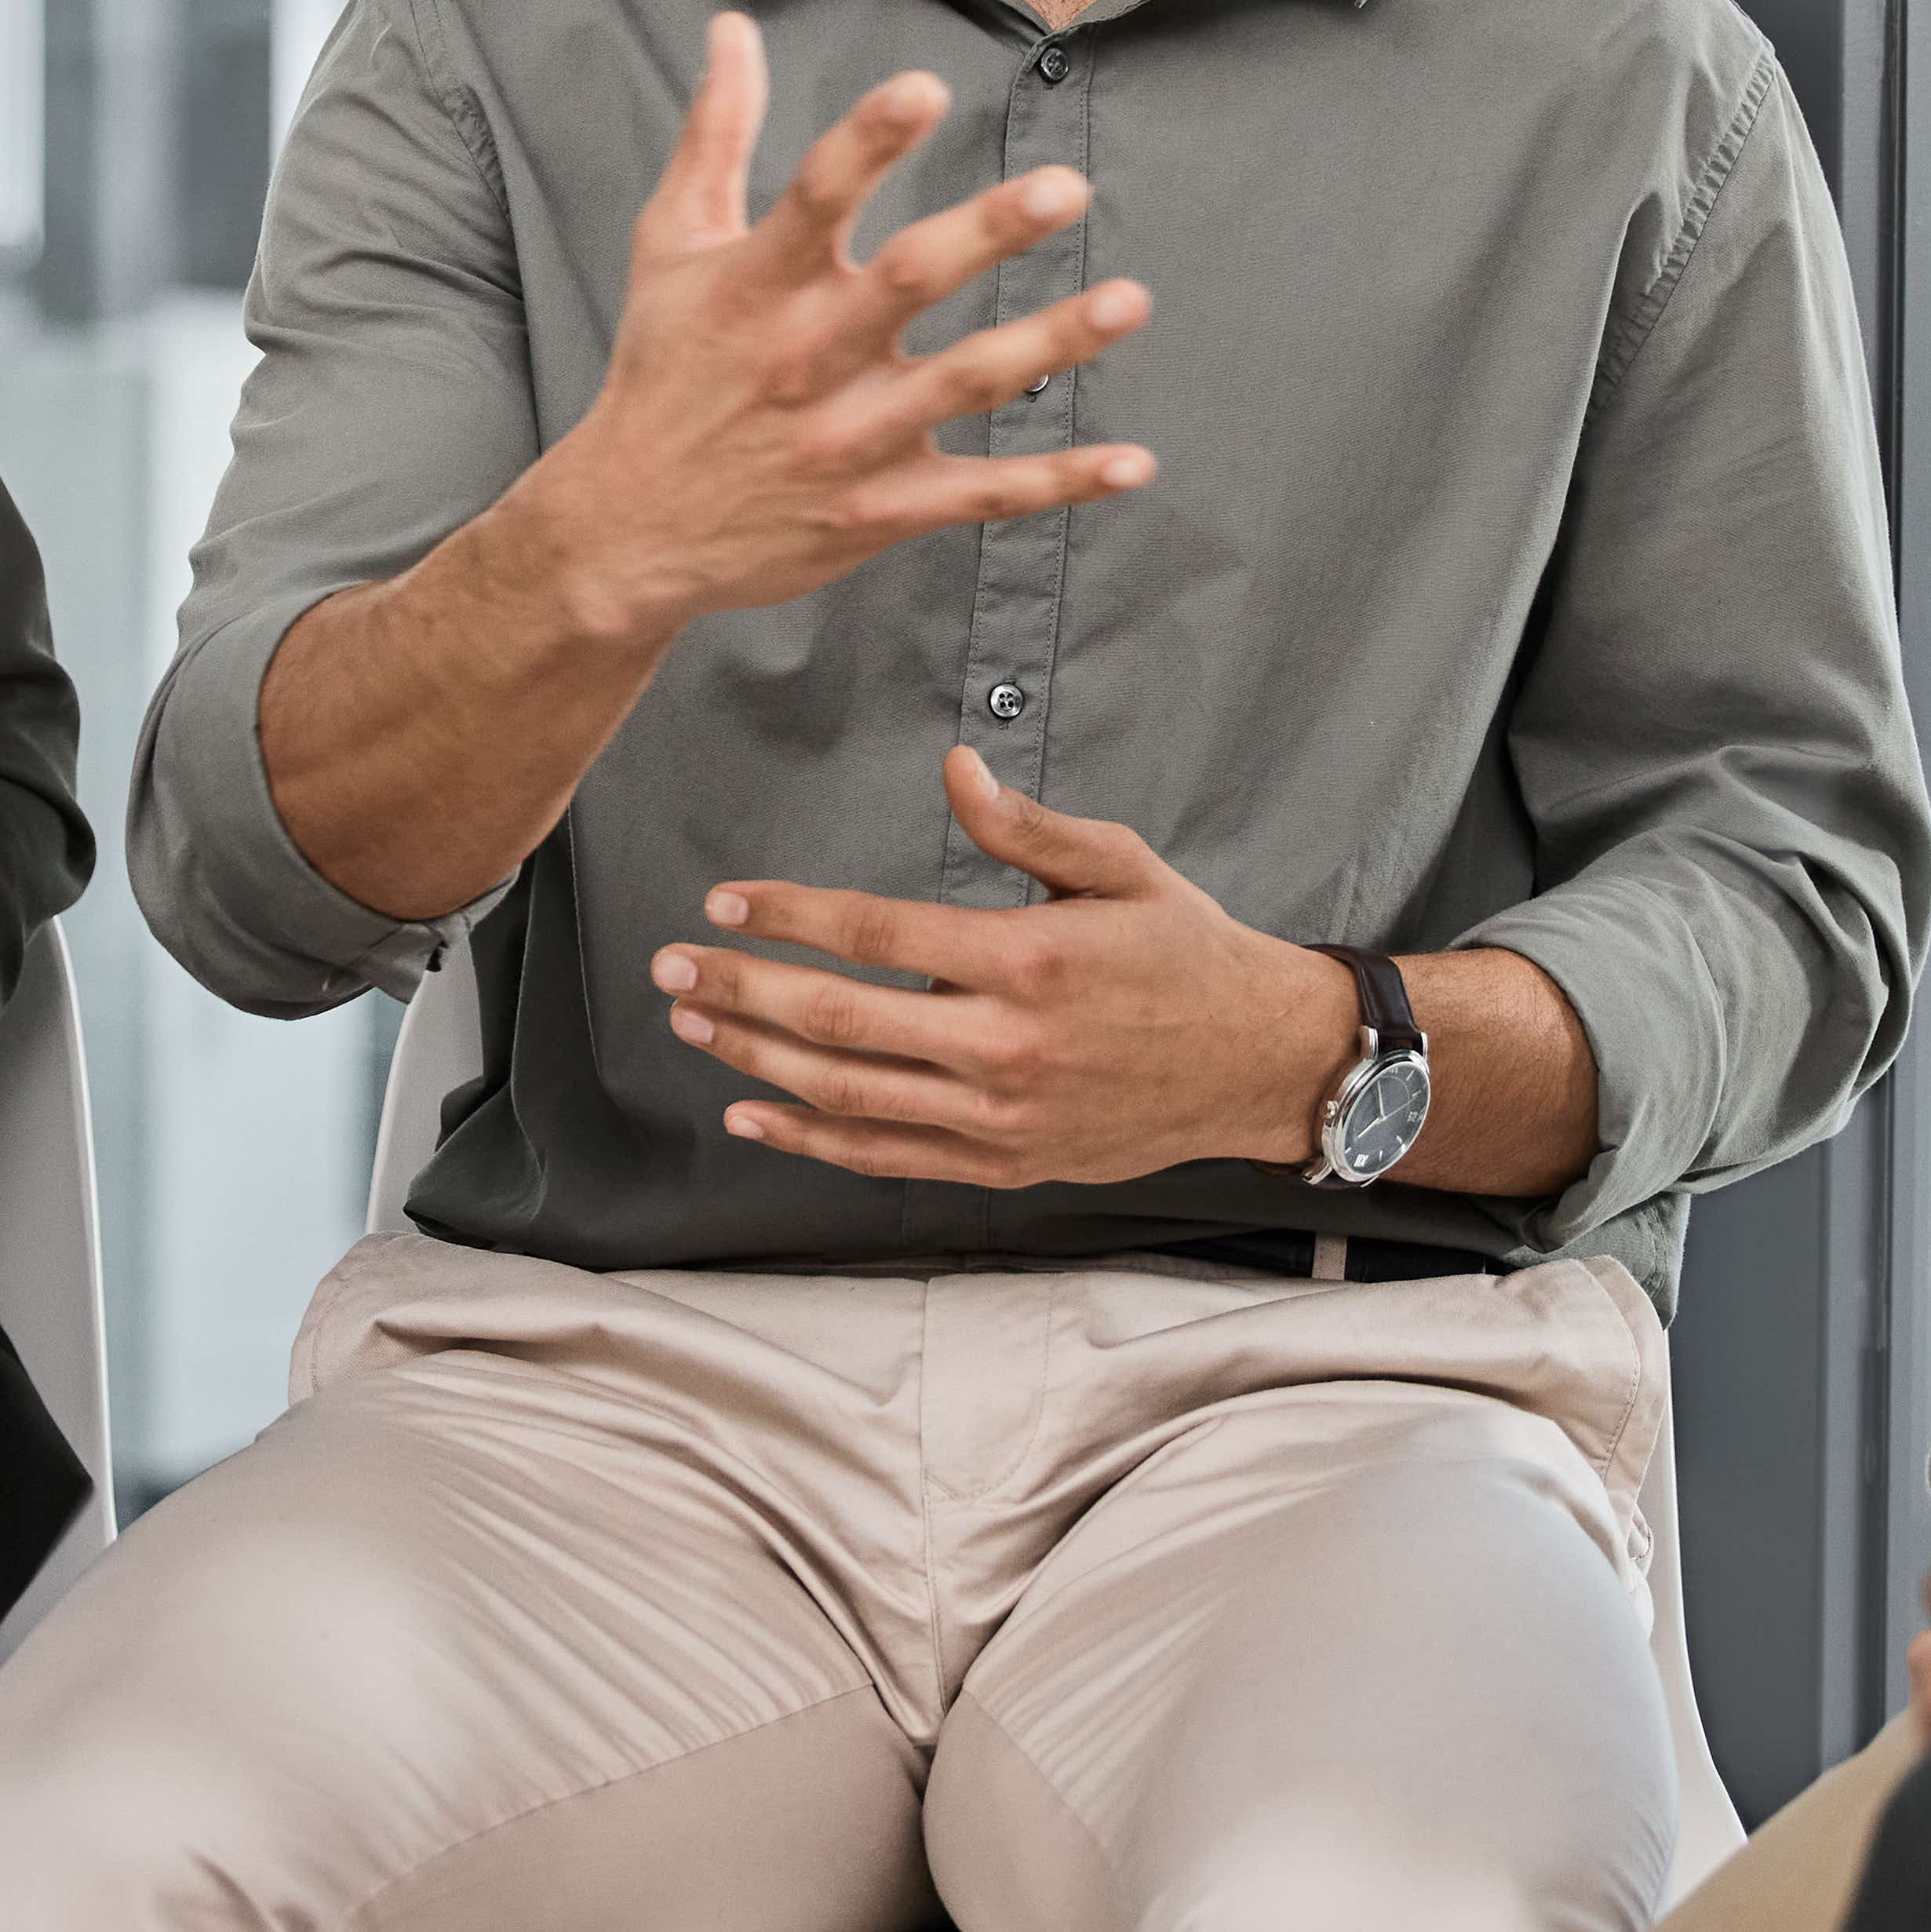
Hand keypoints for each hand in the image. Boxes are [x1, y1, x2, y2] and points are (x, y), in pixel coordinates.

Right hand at [497, 12, 1159, 652]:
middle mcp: (808, 356)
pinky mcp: (881, 506)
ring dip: (1050, 343)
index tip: (925, 87)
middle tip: (1065, 188)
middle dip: (988, 234)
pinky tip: (1134, 462)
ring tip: (1129, 300)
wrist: (630, 530)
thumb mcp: (671, 246)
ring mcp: (850, 436)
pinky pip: (982, 493)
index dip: (867, 141)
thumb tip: (734, 27)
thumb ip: (716, 135)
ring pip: (965, 382)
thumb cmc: (661, 370)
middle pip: (908, 282)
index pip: (814, 197)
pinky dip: (1059, 482)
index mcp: (757, 283)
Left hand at [666, 745, 1356, 1186]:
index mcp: (1028, 961)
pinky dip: (811, 1139)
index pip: (874, 934)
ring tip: (693, 1025)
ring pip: (847, 1092)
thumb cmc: (1188, 952)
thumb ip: (1026, 827)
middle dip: (740, 990)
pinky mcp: (1005, 1161)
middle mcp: (1005, 1047)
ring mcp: (1001, 1116)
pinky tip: (755, 1113)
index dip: (786, 916)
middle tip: (670, 969)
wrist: (1260, 1062)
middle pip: (838, 1019)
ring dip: (757, 1058)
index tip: (724, 901)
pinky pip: (887, 1155)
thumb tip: (955, 770)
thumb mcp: (1121, 866)